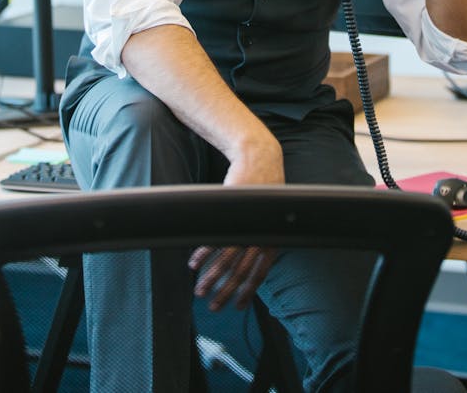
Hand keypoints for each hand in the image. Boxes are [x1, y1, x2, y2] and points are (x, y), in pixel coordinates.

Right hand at [188, 131, 283, 309]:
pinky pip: (214, 240)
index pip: (259, 274)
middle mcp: (260, 235)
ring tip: (200, 290)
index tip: (237, 307)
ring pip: (225, 260)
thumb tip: (252, 259)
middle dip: (225, 292)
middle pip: (240, 272)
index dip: (248, 293)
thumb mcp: (268, 217)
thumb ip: (261, 238)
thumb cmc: (263, 190)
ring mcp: (245, 225)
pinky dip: (202, 254)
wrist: (259, 160)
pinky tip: (194, 263)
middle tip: (213, 307)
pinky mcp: (231, 213)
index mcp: (272, 239)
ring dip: (211, 278)